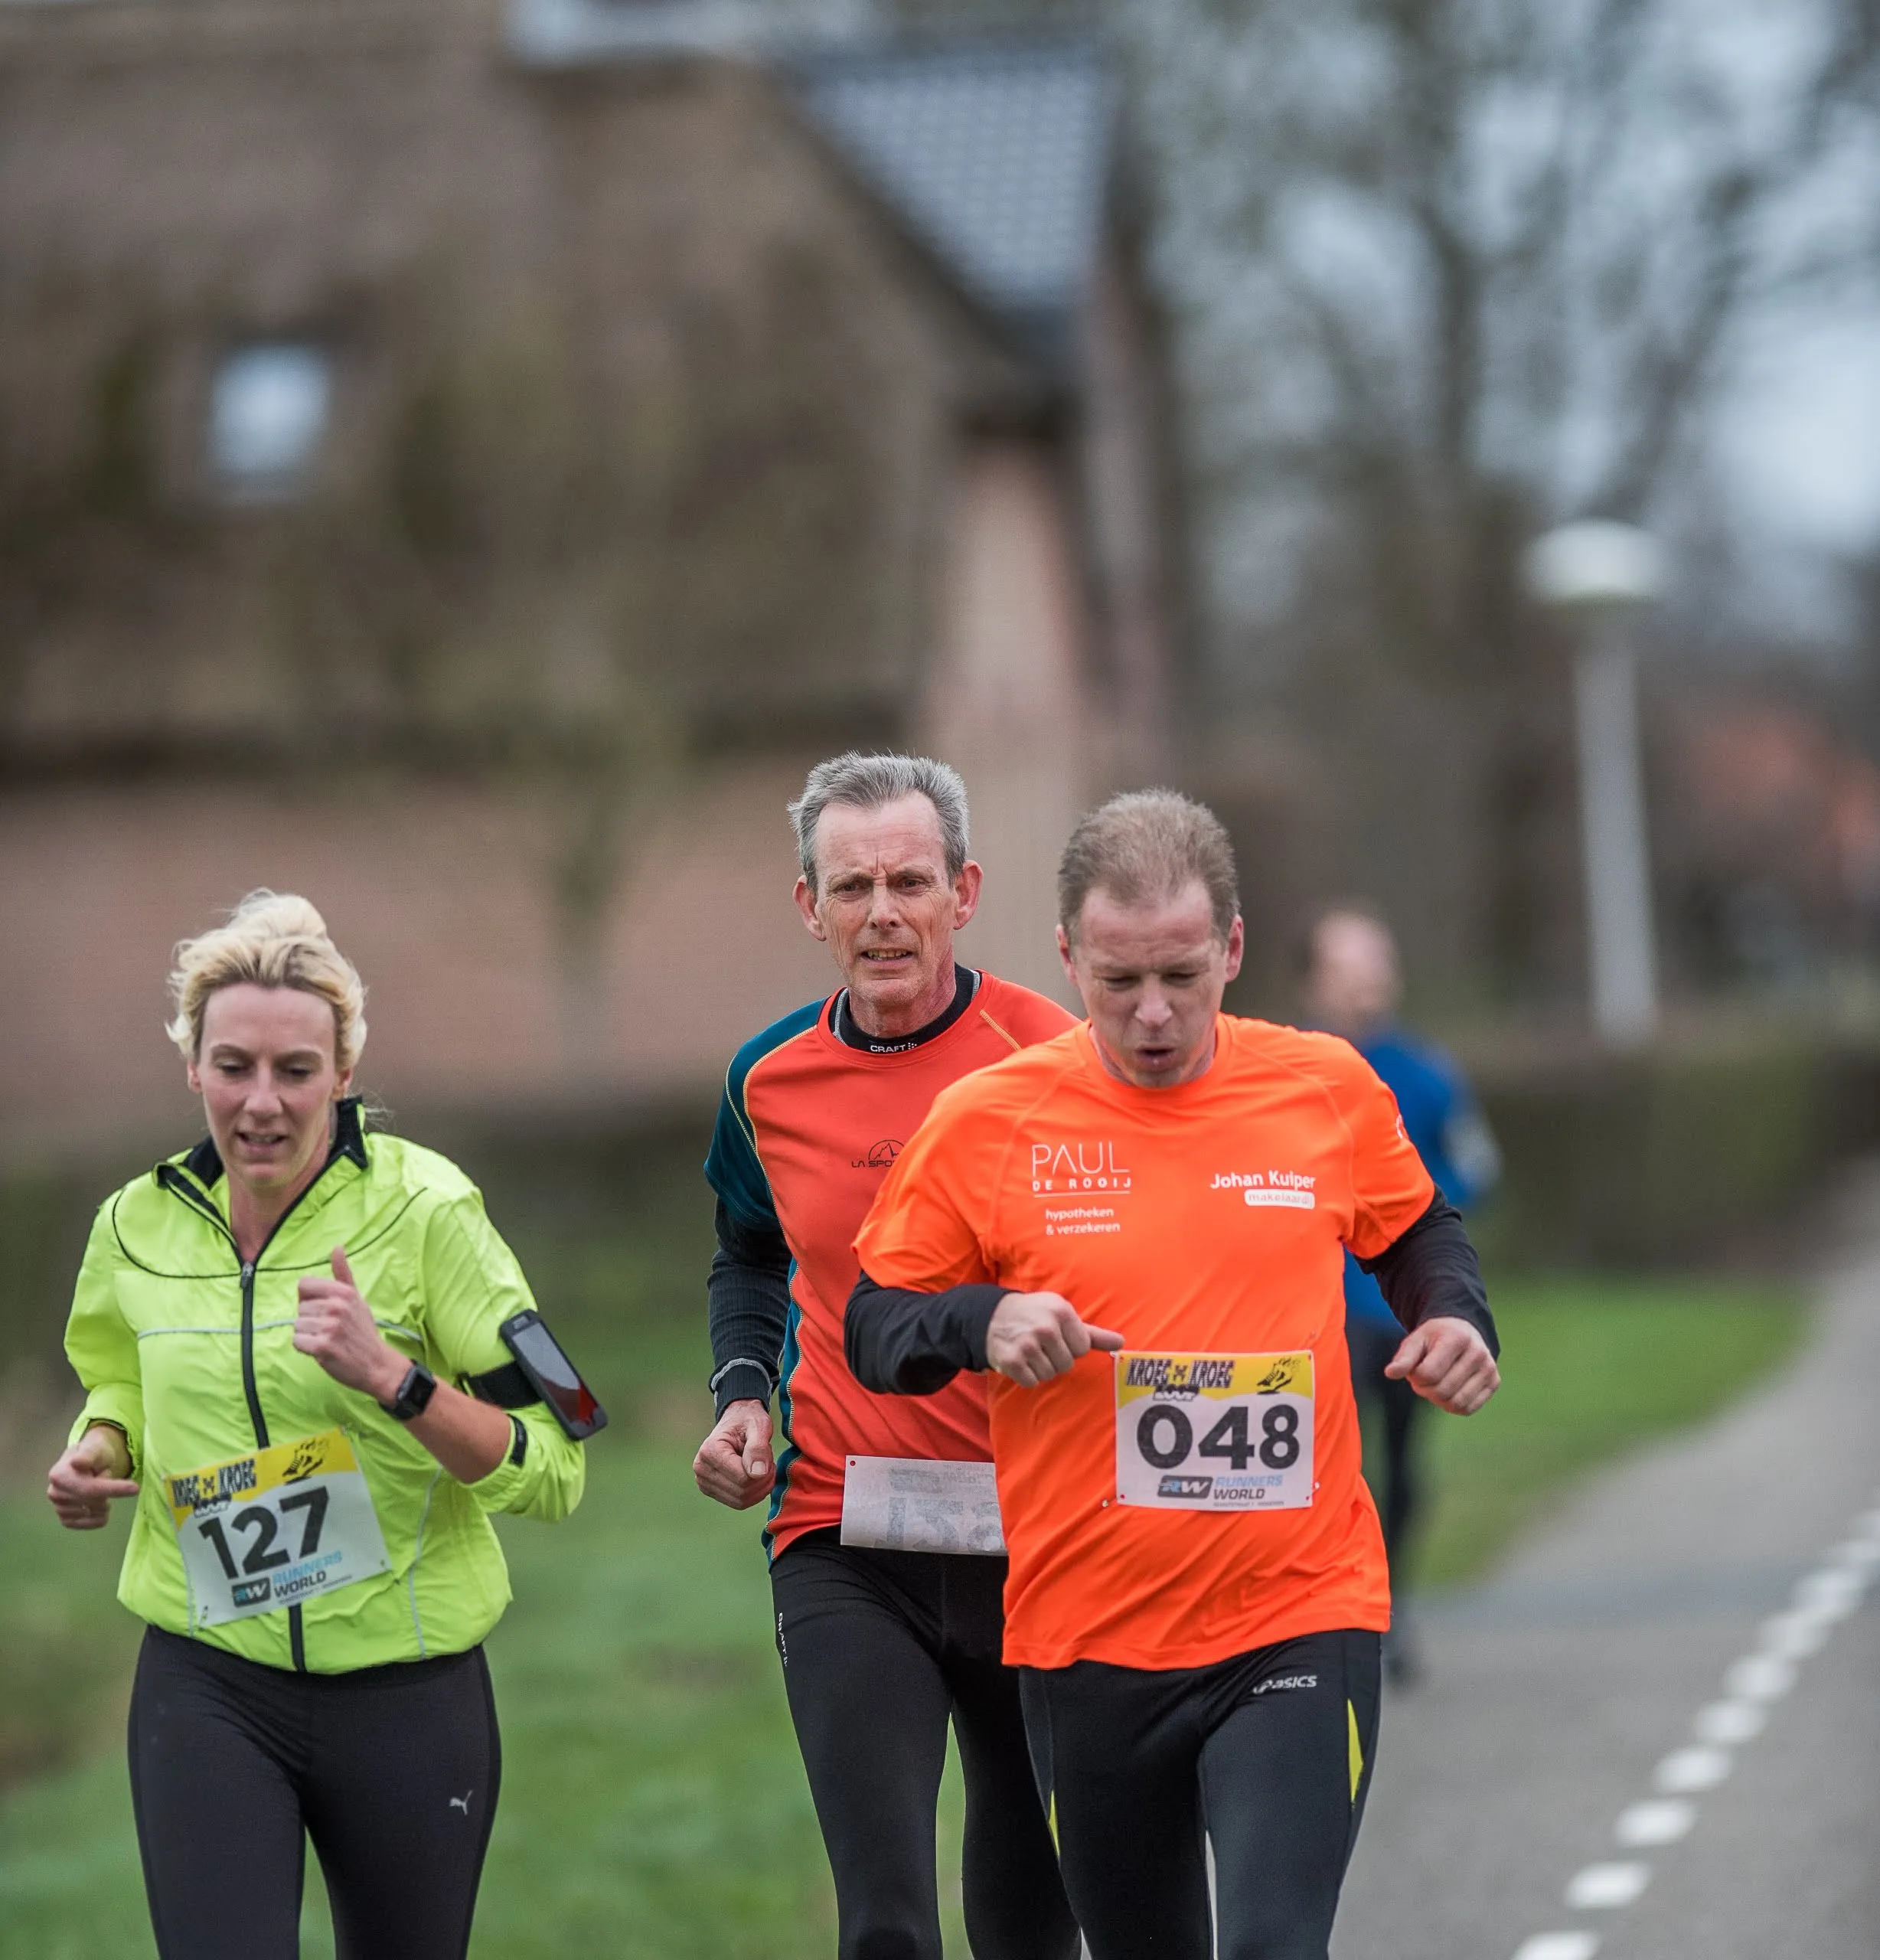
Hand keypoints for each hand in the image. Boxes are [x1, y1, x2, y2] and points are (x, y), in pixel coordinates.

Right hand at [47, 1424, 138, 1529]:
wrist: (88, 1463)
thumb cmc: (94, 1454)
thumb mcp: (95, 1448)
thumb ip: (88, 1455)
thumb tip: (77, 1462)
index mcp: (59, 1475)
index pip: (90, 1487)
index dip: (113, 1489)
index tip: (135, 1488)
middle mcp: (55, 1493)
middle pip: (94, 1501)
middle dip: (109, 1491)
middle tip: (105, 1476)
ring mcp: (58, 1508)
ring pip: (94, 1513)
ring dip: (104, 1501)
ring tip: (97, 1486)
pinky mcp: (65, 1519)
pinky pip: (89, 1524)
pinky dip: (99, 1515)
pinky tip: (98, 1503)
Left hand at [296, 1247, 405, 1405]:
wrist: (376, 1363)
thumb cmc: (362, 1330)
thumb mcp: (356, 1298)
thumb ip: (343, 1273)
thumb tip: (337, 1247)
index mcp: (343, 1292)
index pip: (304, 1285)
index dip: (309, 1299)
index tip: (323, 1310)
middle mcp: (337, 1306)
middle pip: (300, 1308)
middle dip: (310, 1320)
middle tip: (330, 1329)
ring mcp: (330, 1327)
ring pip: (297, 1326)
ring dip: (308, 1335)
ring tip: (327, 1339)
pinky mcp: (322, 1347)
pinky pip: (297, 1342)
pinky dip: (306, 1348)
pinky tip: (322, 1350)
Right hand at [694, 1400, 774, 1508]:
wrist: (737, 1420)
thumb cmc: (748, 1420)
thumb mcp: (759, 1425)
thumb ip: (758, 1447)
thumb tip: (758, 1474)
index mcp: (710, 1451)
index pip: (743, 1478)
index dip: (764, 1471)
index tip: (768, 1453)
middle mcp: (701, 1469)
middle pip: (742, 1492)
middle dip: (763, 1480)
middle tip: (768, 1460)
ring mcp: (703, 1482)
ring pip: (741, 1501)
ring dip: (759, 1487)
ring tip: (762, 1466)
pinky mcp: (710, 1490)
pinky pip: (738, 1503)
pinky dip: (753, 1493)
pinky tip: (756, 1475)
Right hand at [984, 1292, 1124, 1386]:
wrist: (991, 1317)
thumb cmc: (1034, 1315)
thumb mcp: (1062, 1315)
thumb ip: (1093, 1333)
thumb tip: (1121, 1343)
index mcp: (1061, 1312)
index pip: (1082, 1348)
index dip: (1070, 1346)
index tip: (1057, 1336)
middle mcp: (1046, 1328)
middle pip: (1067, 1364)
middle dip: (1056, 1358)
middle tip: (1041, 1344)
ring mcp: (1028, 1345)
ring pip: (1050, 1374)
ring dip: (1041, 1367)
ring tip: (1030, 1350)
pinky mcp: (1012, 1361)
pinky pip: (1032, 1381)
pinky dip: (1026, 1375)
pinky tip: (1020, 1360)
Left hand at [1386, 1318, 1499, 1413]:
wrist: (1463, 1330)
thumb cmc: (1436, 1337)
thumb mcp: (1416, 1339)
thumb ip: (1403, 1357)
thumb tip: (1390, 1373)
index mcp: (1457, 1339)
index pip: (1429, 1374)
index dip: (1415, 1377)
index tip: (1415, 1369)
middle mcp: (1478, 1353)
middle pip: (1442, 1391)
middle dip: (1425, 1389)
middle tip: (1423, 1378)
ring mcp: (1489, 1369)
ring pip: (1456, 1403)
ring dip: (1438, 1400)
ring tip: (1435, 1384)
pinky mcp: (1494, 1382)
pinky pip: (1468, 1408)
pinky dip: (1452, 1406)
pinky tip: (1448, 1390)